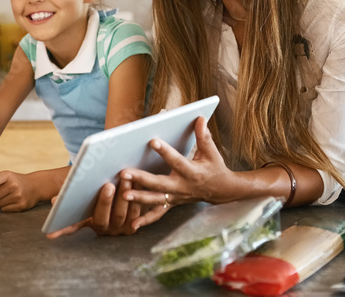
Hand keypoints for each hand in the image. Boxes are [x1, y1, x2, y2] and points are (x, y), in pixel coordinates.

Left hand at [0, 171, 40, 211]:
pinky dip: (4, 207)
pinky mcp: (21, 205)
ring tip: (5, 196)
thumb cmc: (15, 181)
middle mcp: (13, 185)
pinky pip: (4, 210)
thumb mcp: (3, 176)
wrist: (35, 186)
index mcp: (7, 175)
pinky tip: (11, 201)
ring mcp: (18, 196)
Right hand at [45, 177, 141, 238]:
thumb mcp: (88, 192)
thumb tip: (55, 201)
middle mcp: (102, 228)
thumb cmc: (102, 189)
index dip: (60, 230)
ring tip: (126, 181)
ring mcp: (118, 229)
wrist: (128, 193)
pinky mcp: (133, 227)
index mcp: (87, 222)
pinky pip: (136, 215)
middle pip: (101, 218)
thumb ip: (75, 192)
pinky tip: (138, 186)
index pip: (71, 227)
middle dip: (105, 202)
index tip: (49, 234)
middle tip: (107, 185)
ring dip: (124, 198)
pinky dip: (137, 202)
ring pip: (121, 215)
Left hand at [122, 117, 242, 228]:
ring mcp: (176, 197)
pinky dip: (145, 220)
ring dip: (139, 198)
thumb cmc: (214, 167)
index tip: (152, 141)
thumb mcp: (211, 152)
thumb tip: (200, 118)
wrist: (221, 190)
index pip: (176, 161)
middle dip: (141, 179)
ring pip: (156, 200)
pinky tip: (132, 225)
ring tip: (124, 194)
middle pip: (159, 183)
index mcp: (192, 172)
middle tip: (125, 173)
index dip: (165, 151)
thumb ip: (204, 136)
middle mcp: (182, 187)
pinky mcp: (172, 204)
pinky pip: (158, 214)